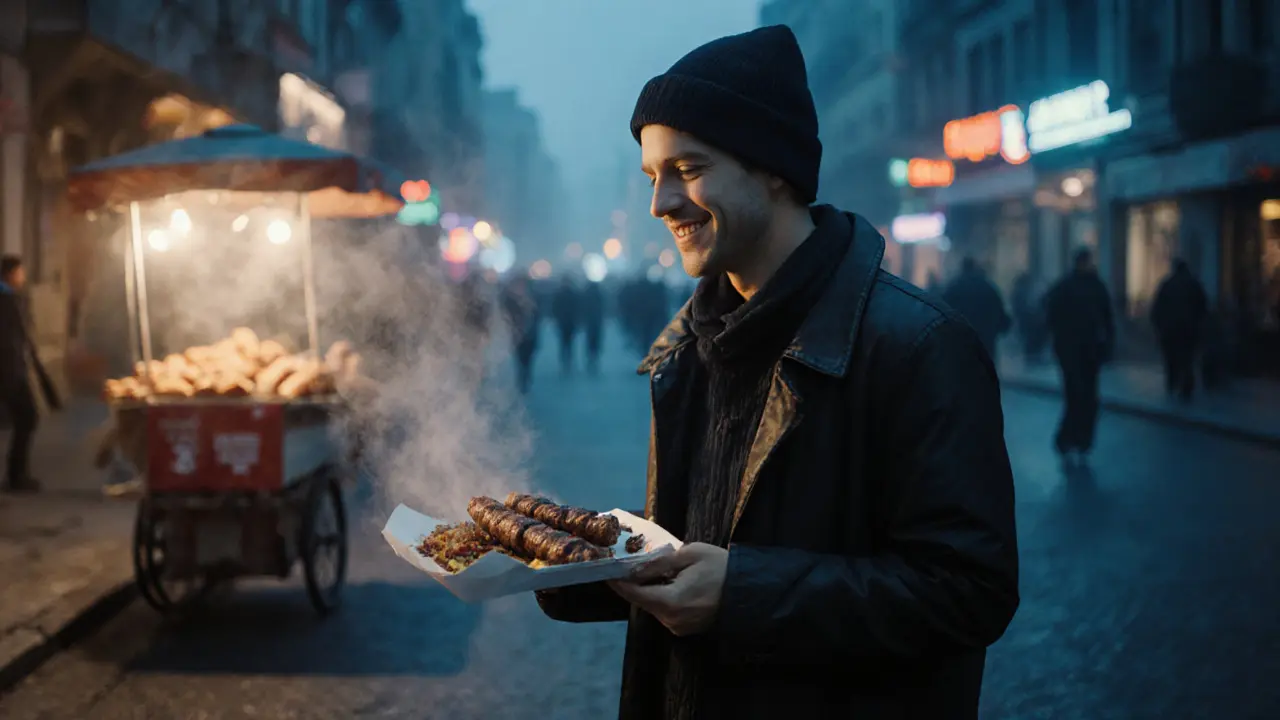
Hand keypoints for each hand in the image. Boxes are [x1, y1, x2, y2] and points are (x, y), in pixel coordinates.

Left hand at [608, 542, 727, 636]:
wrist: (750, 591)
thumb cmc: (721, 568)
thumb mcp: (689, 554)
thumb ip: (658, 563)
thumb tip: (634, 568)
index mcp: (670, 601)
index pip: (633, 593)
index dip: (618, 582)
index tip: (606, 570)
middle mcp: (671, 620)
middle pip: (642, 601)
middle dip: (634, 584)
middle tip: (628, 565)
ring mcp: (679, 627)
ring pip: (654, 607)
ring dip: (650, 591)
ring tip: (653, 571)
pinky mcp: (686, 629)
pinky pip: (666, 612)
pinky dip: (663, 598)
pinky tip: (670, 583)